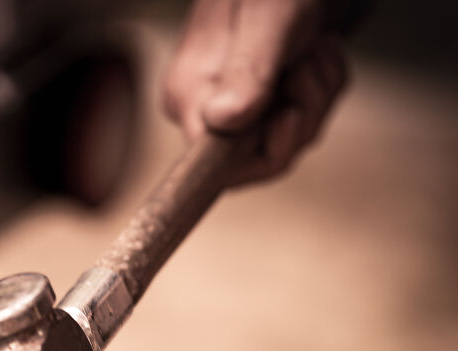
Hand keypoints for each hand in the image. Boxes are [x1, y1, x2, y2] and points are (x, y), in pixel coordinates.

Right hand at [163, 0, 347, 184]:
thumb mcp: (267, 18)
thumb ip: (247, 70)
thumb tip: (222, 121)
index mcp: (190, 98)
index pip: (221, 168)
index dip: (264, 152)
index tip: (289, 113)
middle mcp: (210, 110)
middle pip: (266, 154)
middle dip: (303, 111)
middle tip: (305, 61)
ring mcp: (241, 106)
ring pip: (294, 135)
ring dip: (318, 91)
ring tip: (313, 45)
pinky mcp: (268, 98)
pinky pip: (308, 116)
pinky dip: (325, 83)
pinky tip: (319, 48)